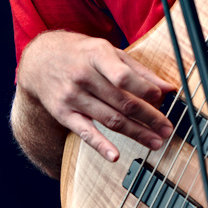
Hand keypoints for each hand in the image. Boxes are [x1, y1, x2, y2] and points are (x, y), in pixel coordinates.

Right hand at [16, 30, 173, 166]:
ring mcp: (72, 97)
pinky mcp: (64, 114)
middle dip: (149, 117)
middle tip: (167, 129)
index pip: (124, 76)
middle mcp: (84, 77)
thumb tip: (167, 88)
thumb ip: (138, 70)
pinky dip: (100, 146)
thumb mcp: (108, 51)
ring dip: (136, 133)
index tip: (163, 98)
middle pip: (122, 102)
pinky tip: (115, 156)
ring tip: (155, 141)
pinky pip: (85, 133)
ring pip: (110, 119)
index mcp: (97, 56)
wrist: (40, 60)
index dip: (145, 89)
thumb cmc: (81, 53)